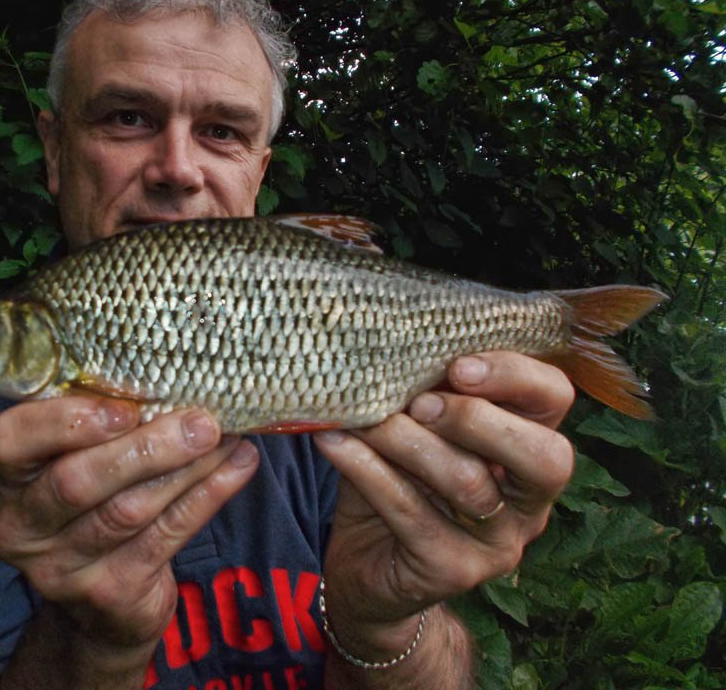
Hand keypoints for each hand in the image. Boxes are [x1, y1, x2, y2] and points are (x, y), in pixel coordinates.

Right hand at [0, 396, 258, 679]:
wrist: (101, 606)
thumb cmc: (98, 505)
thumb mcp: (80, 464)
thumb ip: (104, 427)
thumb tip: (174, 376)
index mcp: (11, 479)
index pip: (10, 440)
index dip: (63, 421)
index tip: (125, 408)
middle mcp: (24, 527)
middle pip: (77, 482)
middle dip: (145, 448)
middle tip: (201, 421)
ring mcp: (63, 567)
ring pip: (130, 510)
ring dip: (188, 468)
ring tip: (226, 436)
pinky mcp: (110, 592)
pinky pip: (166, 536)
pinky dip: (208, 495)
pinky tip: (238, 466)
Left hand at [313, 351, 575, 662]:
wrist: (366, 563)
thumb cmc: (395, 476)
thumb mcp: (411, 423)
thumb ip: (418, 383)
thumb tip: (382, 318)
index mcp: (529, 445)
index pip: (554, 399)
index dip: (515, 375)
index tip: (456, 365)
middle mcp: (529, 499)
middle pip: (545, 456)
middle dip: (477, 419)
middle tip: (419, 403)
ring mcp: (499, 543)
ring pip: (468, 482)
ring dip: (406, 441)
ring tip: (362, 419)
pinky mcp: (454, 571)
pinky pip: (414, 515)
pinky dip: (368, 471)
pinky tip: (335, 444)